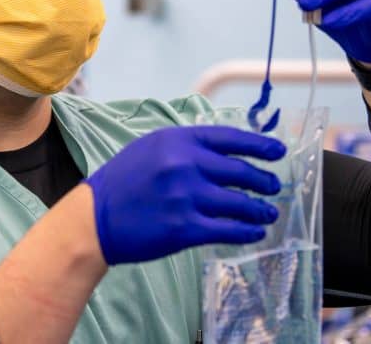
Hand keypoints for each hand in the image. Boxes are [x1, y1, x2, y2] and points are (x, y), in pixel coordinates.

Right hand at [85, 127, 285, 264]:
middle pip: (241, 171)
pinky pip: (228, 230)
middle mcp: (184, 165)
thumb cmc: (121, 183)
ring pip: (239, 203)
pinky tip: (255, 232)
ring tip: (269, 212)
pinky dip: (247, 231)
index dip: (259, 145)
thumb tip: (225, 152)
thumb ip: (185, 146)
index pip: (230, 138)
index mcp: (177, 141)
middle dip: (263, 181)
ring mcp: (186, 198)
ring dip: (259, 209)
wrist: (93, 220)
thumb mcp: (150, 149)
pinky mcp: (185, 229)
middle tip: (273, 186)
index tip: (278, 151)